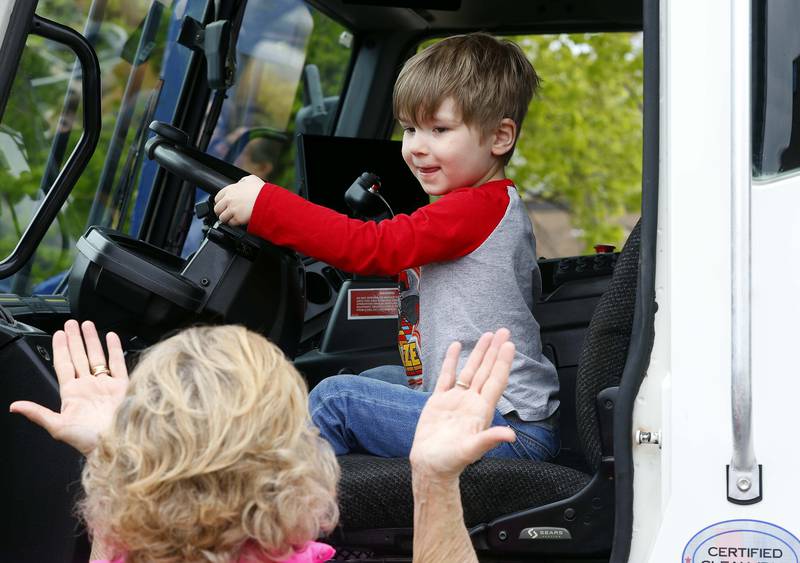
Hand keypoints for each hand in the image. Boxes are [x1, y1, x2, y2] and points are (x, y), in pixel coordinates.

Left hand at [9, 320, 127, 455]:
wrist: (115, 444)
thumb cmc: (88, 440)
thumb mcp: (57, 426)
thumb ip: (38, 413)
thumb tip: (15, 406)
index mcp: (72, 394)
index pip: (64, 365)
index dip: (61, 349)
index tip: (59, 334)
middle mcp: (89, 387)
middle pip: (79, 357)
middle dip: (75, 339)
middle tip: (71, 324)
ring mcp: (105, 385)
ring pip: (97, 357)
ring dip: (92, 340)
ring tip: (87, 325)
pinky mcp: (122, 387)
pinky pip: (118, 364)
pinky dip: (115, 350)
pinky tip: (111, 338)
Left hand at [213, 174, 264, 225]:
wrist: (268, 201)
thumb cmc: (262, 191)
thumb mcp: (251, 179)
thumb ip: (243, 181)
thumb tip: (241, 183)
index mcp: (230, 189)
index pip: (217, 198)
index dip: (221, 202)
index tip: (224, 205)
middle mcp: (229, 199)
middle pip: (217, 209)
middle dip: (222, 211)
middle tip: (227, 213)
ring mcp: (232, 209)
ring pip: (222, 218)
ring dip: (227, 218)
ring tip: (233, 218)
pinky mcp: (237, 218)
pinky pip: (231, 223)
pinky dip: (235, 223)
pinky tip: (239, 220)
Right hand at [410, 329, 515, 480]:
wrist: (430, 466)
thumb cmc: (451, 462)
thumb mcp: (471, 451)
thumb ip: (489, 440)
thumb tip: (511, 436)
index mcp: (481, 410)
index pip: (495, 380)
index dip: (503, 362)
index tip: (509, 345)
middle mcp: (471, 401)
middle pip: (486, 370)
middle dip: (495, 351)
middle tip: (503, 332)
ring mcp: (456, 399)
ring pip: (470, 370)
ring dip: (479, 353)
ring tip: (487, 335)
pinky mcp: (440, 400)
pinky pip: (447, 376)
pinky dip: (452, 361)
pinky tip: (456, 347)